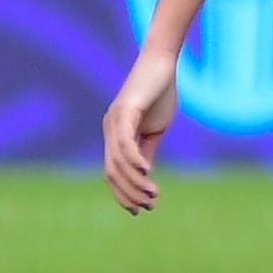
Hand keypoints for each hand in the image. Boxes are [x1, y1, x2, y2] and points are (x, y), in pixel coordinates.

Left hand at [99, 42, 181, 213]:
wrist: (162, 63)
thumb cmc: (160, 93)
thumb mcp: (155, 129)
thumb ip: (147, 151)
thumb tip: (144, 176)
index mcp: (115, 134)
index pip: (112, 172)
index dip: (123, 193)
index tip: (140, 209)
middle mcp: (109, 129)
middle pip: (112, 172)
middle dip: (129, 193)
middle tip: (149, 206)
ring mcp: (114, 120)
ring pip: (118, 162)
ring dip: (135, 183)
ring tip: (152, 195)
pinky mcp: (124, 111)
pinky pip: (125, 143)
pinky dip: (134, 161)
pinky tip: (147, 173)